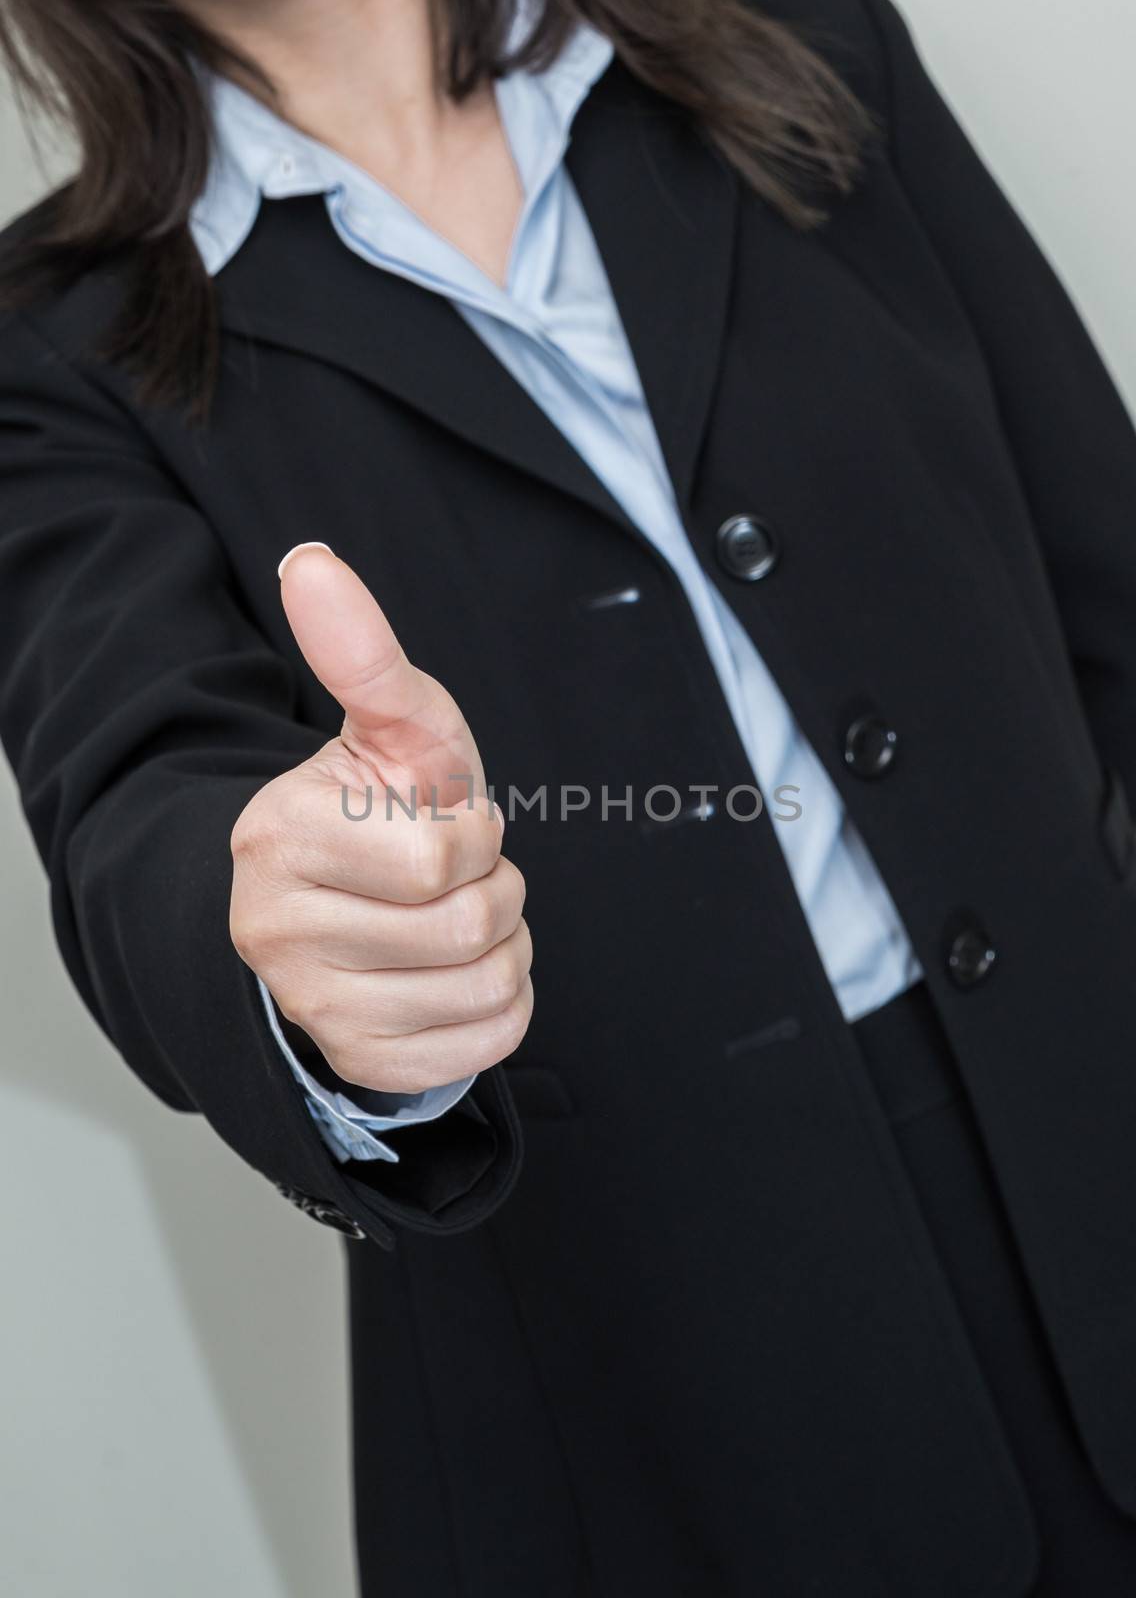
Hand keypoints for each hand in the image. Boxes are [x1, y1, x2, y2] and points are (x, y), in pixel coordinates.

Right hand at [229, 544, 531, 1093]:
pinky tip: (460, 972)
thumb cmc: (380, 809)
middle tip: (454, 875)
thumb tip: (310, 560)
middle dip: (496, 886)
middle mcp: (277, 932)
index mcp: (279, 838)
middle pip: (473, 924)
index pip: (441, 855)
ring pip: (490, 984)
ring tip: (454, 918)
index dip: (474, 835)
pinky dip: (504, 1001)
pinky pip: (491, 1041)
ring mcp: (316, 1009)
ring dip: (506, 944)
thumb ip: (362, 651)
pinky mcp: (361, 1062)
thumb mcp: (389, 729)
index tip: (441, 823)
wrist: (344, 906)